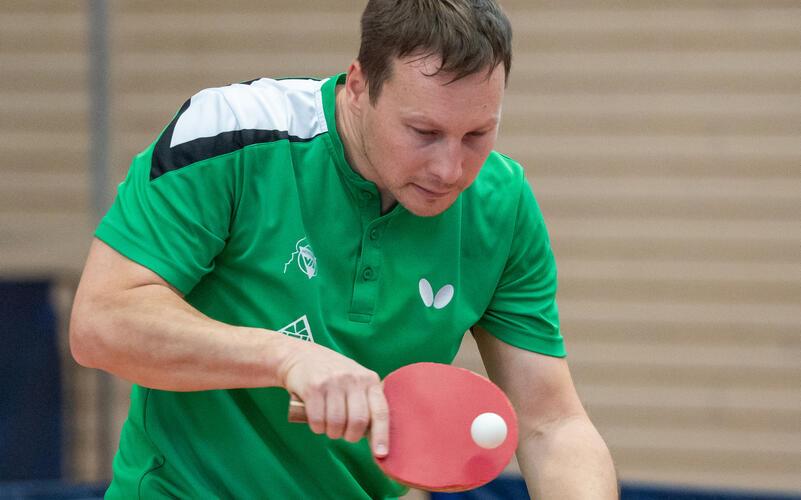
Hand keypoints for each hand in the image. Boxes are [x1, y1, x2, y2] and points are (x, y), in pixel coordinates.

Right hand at [277, 340, 388, 456]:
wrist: (300, 355)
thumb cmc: (332, 375)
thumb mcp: (355, 380)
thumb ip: (366, 401)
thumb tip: (376, 436)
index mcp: (369, 379)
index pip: (380, 411)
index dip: (382, 435)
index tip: (380, 454)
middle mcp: (353, 379)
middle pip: (358, 421)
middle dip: (350, 436)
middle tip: (344, 435)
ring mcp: (333, 381)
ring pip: (337, 423)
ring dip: (332, 433)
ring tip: (329, 427)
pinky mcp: (313, 387)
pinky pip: (318, 419)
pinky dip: (317, 428)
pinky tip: (317, 424)